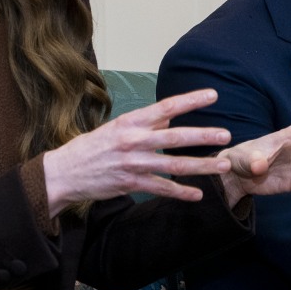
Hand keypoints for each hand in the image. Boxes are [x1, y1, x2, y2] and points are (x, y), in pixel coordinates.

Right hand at [42, 89, 235, 216]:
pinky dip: (181, 192)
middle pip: (175, 136)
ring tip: (223, 165)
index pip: (166, 106)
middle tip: (226, 135)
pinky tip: (198, 194)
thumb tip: (171, 116)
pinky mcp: (130, 184)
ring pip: (174, 165)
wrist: (63, 173)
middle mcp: (133, 140)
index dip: (191, 100)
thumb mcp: (117, 127)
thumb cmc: (92, 147)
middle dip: (204, 136)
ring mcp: (133, 164)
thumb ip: (145, 123)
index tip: (213, 95)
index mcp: (131, 121)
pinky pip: (162, 188)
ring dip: (202, 166)